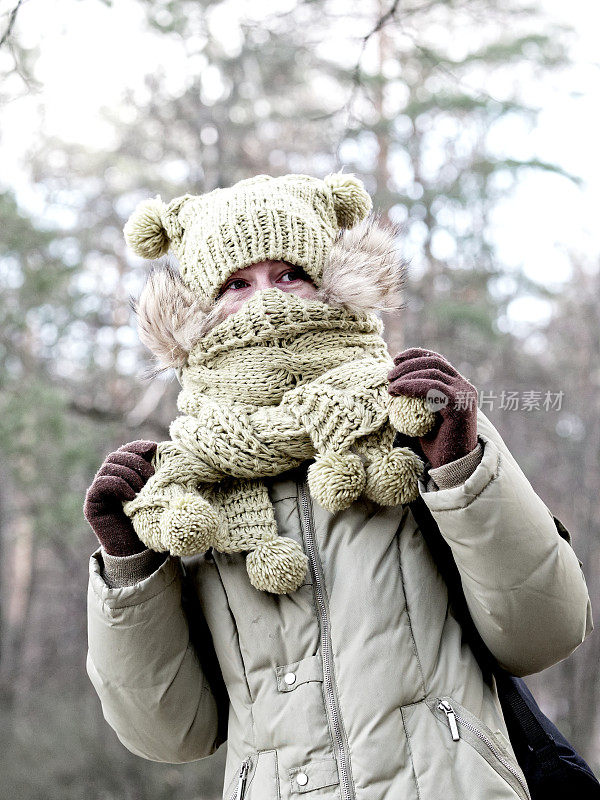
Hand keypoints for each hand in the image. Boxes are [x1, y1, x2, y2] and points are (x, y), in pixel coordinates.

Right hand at [83, 440, 156, 555]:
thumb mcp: (153, 493)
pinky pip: (101, 483)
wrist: (135, 549)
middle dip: (135, 461)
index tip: (154, 447)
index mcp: (120, 474)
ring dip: (129, 474)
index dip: (137, 446)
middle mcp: (106, 479)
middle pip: (116, 456)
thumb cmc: (147, 519)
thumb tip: (161, 450)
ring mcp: (97, 491)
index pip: (125, 451)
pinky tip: (131, 496)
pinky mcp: (91, 503)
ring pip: (109, 467)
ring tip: (142, 488)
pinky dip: (118, 485)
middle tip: (150, 475)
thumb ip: (153, 475)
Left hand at [387, 348, 477, 467]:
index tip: (396, 359)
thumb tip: (393, 383)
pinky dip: (411, 386)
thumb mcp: (423, 415)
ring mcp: (464, 395)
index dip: (416, 354)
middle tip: (389, 375)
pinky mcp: (459, 405)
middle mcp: (465, 387)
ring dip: (406, 376)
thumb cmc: (436, 443)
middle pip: (434, 362)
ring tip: (390, 386)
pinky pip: (432, 388)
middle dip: (408, 364)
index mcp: (458, 386)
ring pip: (432, 373)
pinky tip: (397, 391)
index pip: (437, 360)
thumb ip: (417, 398)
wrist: (452, 465)